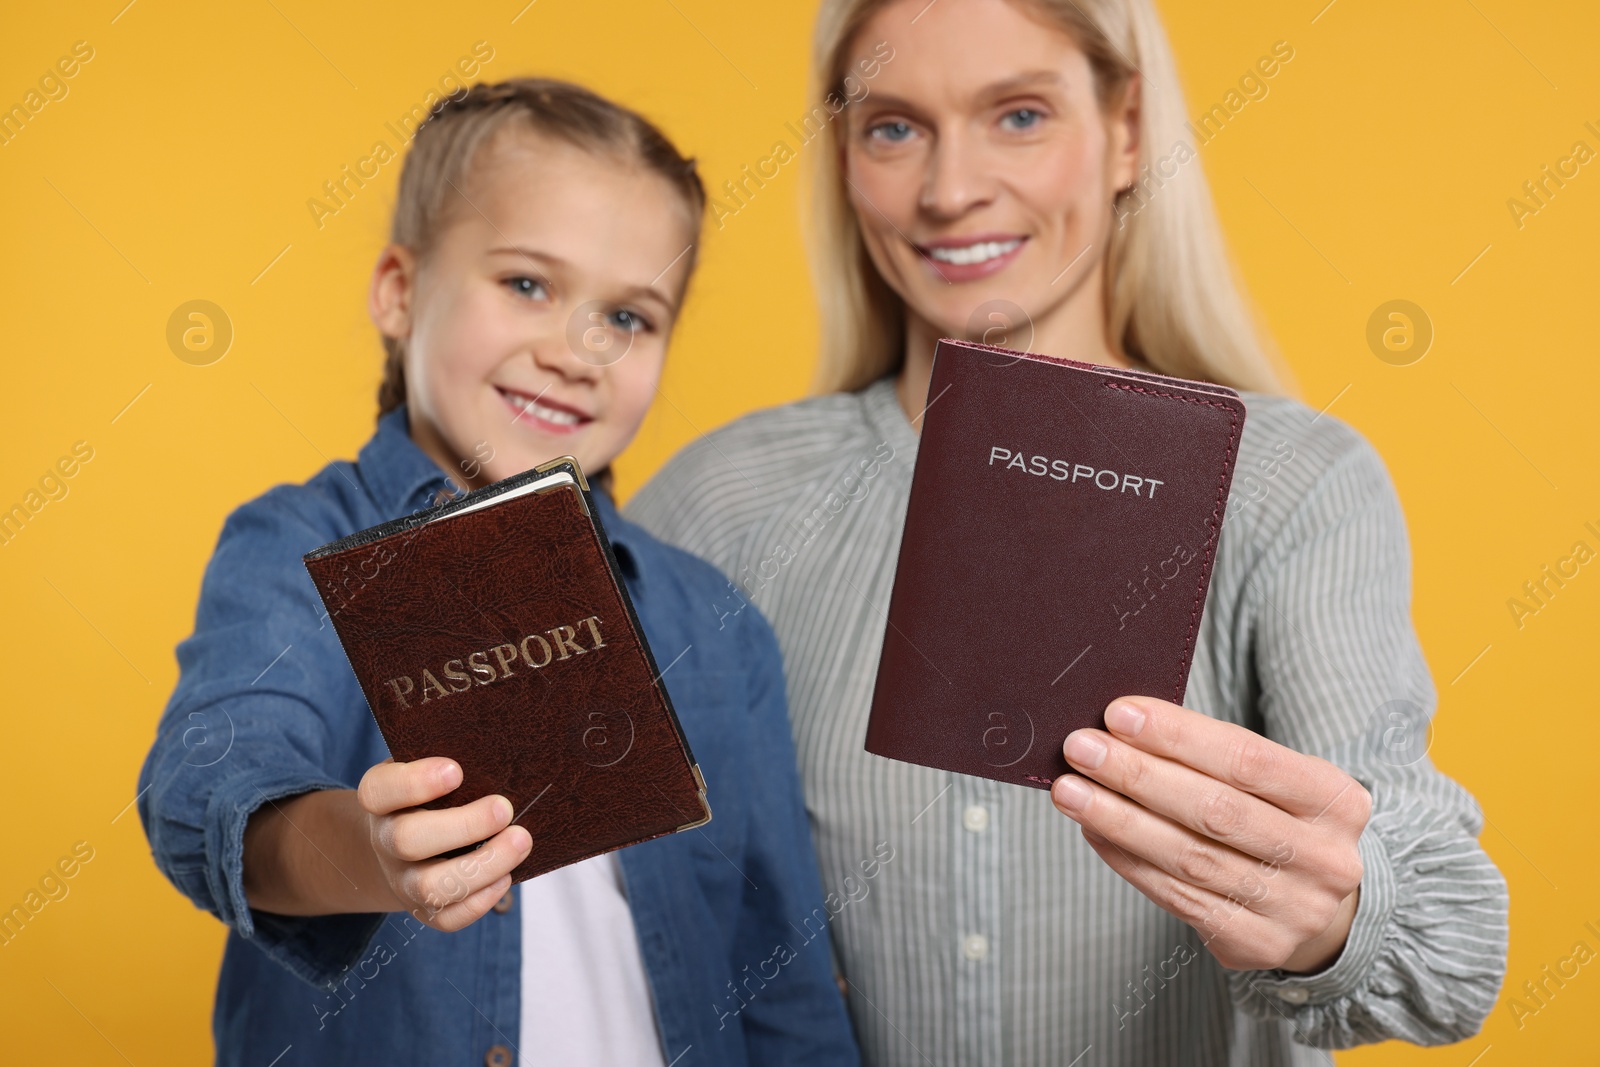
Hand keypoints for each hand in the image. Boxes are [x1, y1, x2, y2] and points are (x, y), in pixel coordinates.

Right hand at [357, 756, 532, 931]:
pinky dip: (481, 900)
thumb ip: (452, 758)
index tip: (456, 770)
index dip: (415, 782)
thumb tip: (498, 758)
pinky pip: (448, 918)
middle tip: (505, 808)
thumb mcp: (430, 768)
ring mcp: (402, 880)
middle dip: (464, 825)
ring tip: (521, 841)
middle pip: (406, 841)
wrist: (408, 844)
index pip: (379, 790)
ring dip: (483, 865)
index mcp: (381, 799)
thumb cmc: (433, 795)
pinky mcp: (423, 911)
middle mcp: (385, 842)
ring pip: (431, 887)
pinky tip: (506, 875)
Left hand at [1050, 696, 1368, 972]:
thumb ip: (1214, 755)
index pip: (1249, 759)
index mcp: (1336, 801)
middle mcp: (1324, 859)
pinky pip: (1175, 896)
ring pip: (1188, 857)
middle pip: (1215, 811)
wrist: (1325, 909)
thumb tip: (1123, 727)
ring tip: (1070, 790)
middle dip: (1138, 775)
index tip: (1119, 714)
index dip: (1179, 736)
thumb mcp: (1278, 782)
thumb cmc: (1281, 822)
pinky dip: (1126, 859)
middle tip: (1081, 748)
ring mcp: (1292, 909)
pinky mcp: (1253, 943)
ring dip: (1118, 819)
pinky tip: (1093, 830)